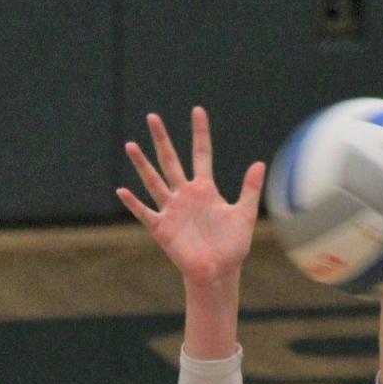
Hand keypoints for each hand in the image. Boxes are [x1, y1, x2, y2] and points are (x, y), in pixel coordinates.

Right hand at [118, 107, 264, 285]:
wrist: (220, 272)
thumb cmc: (232, 246)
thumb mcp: (244, 216)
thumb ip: (249, 190)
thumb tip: (259, 163)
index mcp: (205, 189)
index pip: (201, 154)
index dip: (200, 133)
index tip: (198, 111)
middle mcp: (185, 195)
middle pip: (171, 161)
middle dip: (162, 139)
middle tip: (152, 116)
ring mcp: (172, 210)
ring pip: (154, 181)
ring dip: (142, 165)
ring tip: (131, 146)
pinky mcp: (163, 228)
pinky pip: (145, 212)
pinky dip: (134, 203)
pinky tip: (123, 191)